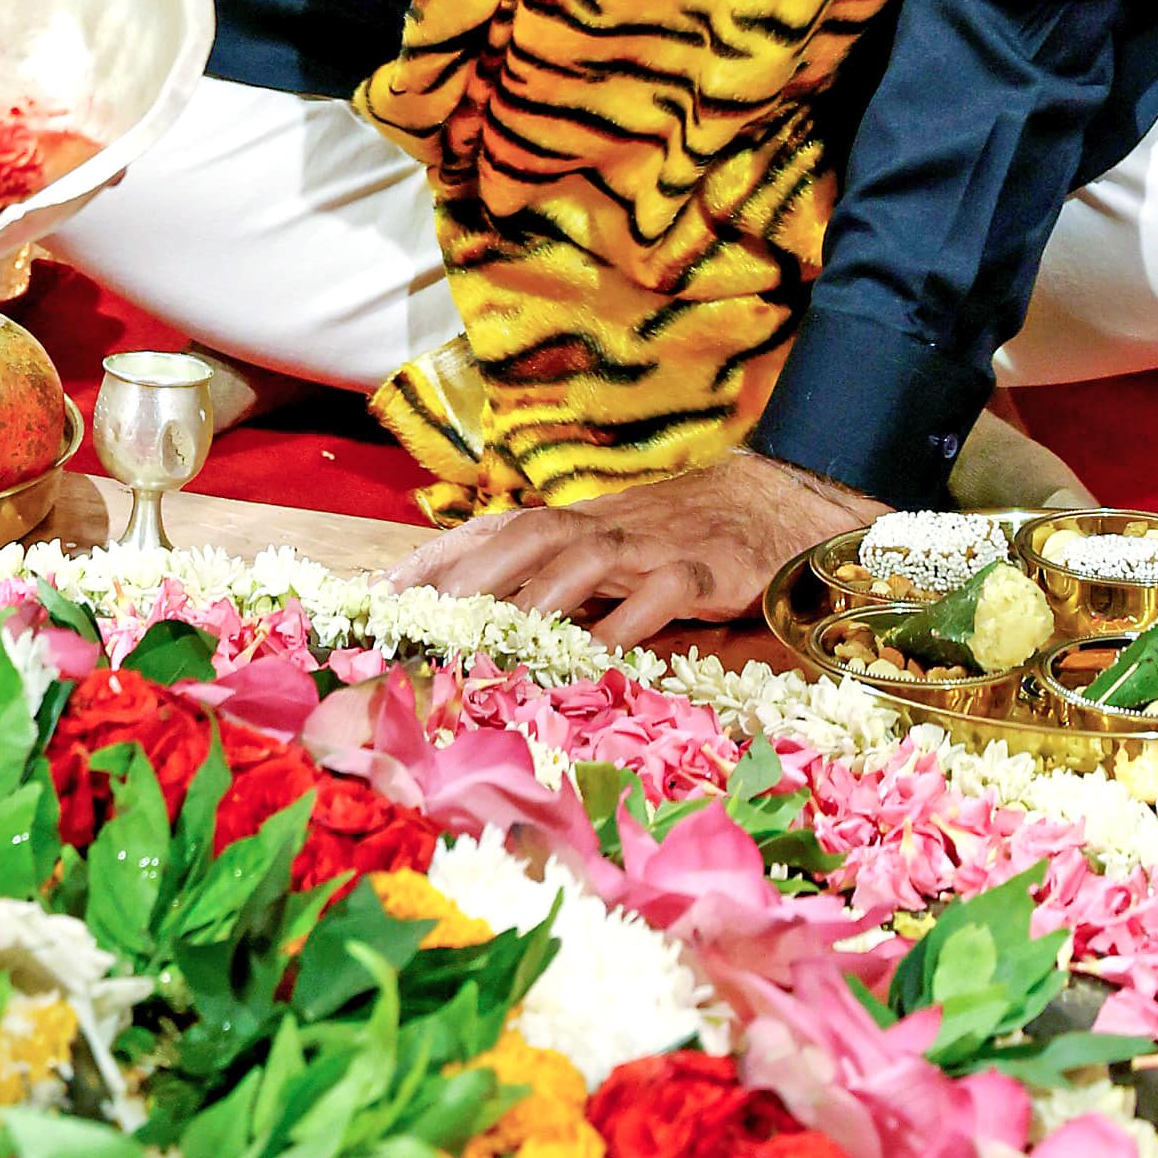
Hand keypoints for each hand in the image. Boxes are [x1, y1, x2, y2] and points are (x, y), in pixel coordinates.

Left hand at [388, 450, 878, 649]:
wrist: (779, 500)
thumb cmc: (685, 536)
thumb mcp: (616, 554)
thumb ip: (561, 582)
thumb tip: (484, 627)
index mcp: (579, 522)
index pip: (493, 528)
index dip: (436, 557)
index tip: (378, 595)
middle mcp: (607, 525)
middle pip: (527, 533)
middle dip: (469, 573)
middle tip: (420, 620)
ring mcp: (656, 544)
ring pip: (586, 556)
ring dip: (537, 595)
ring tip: (494, 637)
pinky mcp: (706, 569)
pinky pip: (662, 593)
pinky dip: (628, 622)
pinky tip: (598, 658)